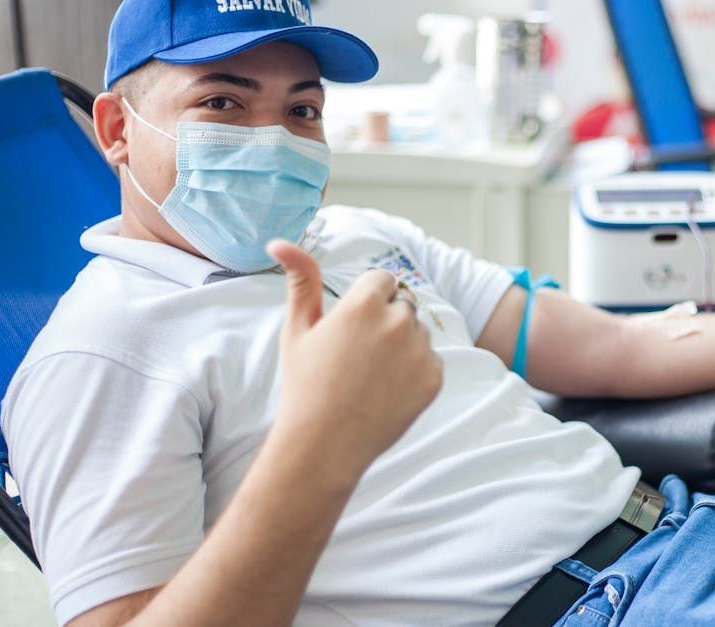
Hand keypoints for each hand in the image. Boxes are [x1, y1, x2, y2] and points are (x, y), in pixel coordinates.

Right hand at [267, 240, 442, 458]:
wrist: (324, 445)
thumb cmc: (305, 385)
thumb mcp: (298, 329)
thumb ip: (300, 280)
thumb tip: (280, 241)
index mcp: (364, 303)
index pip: (381, 279)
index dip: (365, 301)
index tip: (350, 327)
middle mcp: (398, 321)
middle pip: (402, 304)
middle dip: (385, 321)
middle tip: (357, 356)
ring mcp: (420, 351)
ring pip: (418, 333)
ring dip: (402, 346)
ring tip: (370, 376)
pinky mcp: (434, 378)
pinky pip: (431, 361)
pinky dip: (415, 373)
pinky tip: (387, 392)